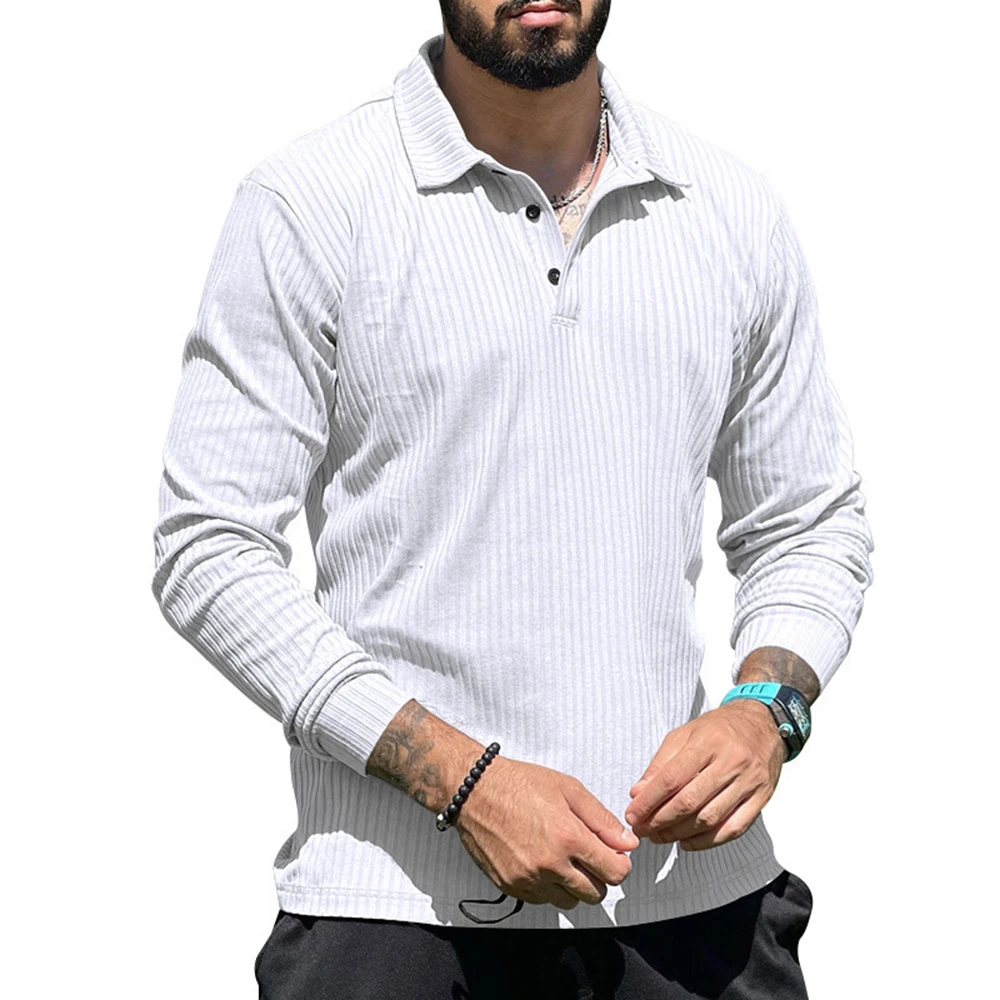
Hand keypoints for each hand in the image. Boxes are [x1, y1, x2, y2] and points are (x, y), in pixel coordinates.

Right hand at [454, 756, 639, 908]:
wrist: (475, 791)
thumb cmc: (519, 784)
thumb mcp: (568, 789)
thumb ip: (602, 819)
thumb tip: (627, 843)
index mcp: (568, 837)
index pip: (615, 873)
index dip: (620, 864)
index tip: (614, 855)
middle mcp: (550, 864)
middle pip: (596, 894)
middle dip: (599, 876)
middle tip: (589, 855)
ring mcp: (528, 879)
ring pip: (571, 902)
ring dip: (574, 885)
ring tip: (564, 858)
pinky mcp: (511, 887)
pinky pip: (543, 901)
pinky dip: (549, 888)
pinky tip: (543, 863)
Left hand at [624, 700, 785, 850]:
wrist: (762, 724)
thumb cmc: (719, 729)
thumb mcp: (685, 734)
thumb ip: (661, 763)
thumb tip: (638, 793)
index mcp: (708, 742)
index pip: (672, 778)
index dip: (649, 801)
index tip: (633, 815)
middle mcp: (731, 761)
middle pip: (690, 802)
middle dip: (661, 821)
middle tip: (643, 830)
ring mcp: (750, 782)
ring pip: (710, 818)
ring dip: (680, 833)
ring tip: (660, 837)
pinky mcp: (762, 798)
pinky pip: (734, 828)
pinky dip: (708, 841)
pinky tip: (688, 842)